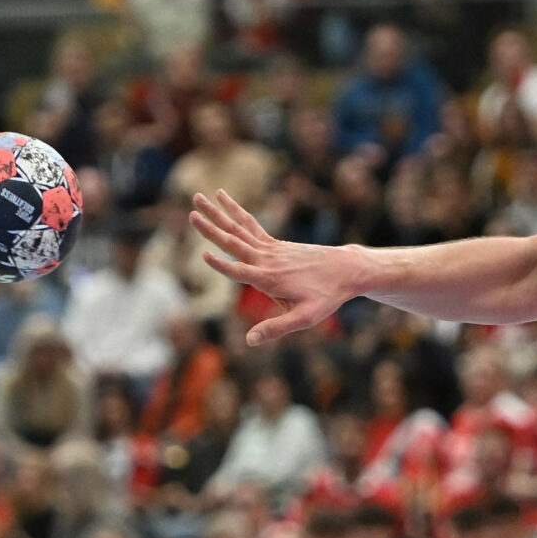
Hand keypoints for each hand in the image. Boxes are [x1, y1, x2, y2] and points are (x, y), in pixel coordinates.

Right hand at [192, 189, 362, 343]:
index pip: (240, 272)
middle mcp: (267, 260)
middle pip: (234, 241)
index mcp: (270, 279)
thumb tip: (250, 340)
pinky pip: (250, 224)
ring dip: (218, 212)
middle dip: (211, 228)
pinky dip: (236, 212)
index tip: (204, 256)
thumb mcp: (305, 318)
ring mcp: (271, 249)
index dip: (222, 266)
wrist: (345, 270)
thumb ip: (276, 328)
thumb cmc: (326, 296)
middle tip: (191, 211)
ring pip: (239, 227)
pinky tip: (224, 200)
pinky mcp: (275, 244)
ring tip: (199, 196)